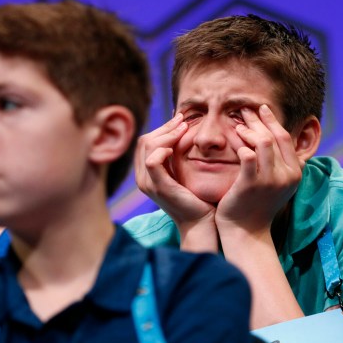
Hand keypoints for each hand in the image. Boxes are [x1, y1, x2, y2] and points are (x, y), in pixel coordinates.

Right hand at [134, 113, 217, 248]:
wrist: (201, 221)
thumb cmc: (196, 197)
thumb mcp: (182, 172)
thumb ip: (176, 156)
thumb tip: (181, 129)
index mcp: (146, 173)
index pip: (145, 142)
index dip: (161, 128)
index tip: (180, 120)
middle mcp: (142, 178)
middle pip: (144, 141)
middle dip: (164, 127)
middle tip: (183, 121)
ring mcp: (148, 183)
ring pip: (147, 147)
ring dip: (166, 134)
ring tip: (184, 129)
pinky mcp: (158, 187)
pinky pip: (152, 161)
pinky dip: (162, 150)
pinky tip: (175, 147)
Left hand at [216, 105, 301, 234]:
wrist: (246, 230)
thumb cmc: (257, 204)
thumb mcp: (276, 182)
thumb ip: (278, 162)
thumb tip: (272, 136)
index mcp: (295, 172)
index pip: (285, 137)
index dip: (272, 121)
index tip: (261, 109)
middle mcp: (287, 175)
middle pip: (274, 136)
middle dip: (258, 120)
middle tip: (244, 110)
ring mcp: (270, 180)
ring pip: (263, 142)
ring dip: (248, 130)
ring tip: (237, 125)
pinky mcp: (252, 184)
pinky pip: (247, 155)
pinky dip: (240, 144)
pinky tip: (231, 139)